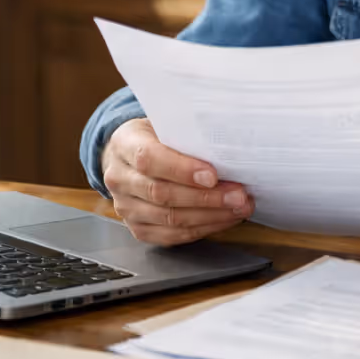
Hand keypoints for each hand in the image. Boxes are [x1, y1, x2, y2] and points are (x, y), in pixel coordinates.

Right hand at [101, 118, 251, 244]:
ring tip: (239, 207)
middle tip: (239, 195)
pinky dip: (203, 228)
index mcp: (124, 144)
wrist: (128, 156)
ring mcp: (126, 207)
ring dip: (211, 216)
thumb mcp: (166, 123)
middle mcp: (120, 178)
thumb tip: (227, 147)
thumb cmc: (155, 137)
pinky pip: (172, 235)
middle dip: (207, 197)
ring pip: (169, 218)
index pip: (149, 159)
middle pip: (162, 193)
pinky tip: (224, 219)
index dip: (182, 169)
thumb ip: (187, 134)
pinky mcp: (138, 228)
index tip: (213, 175)